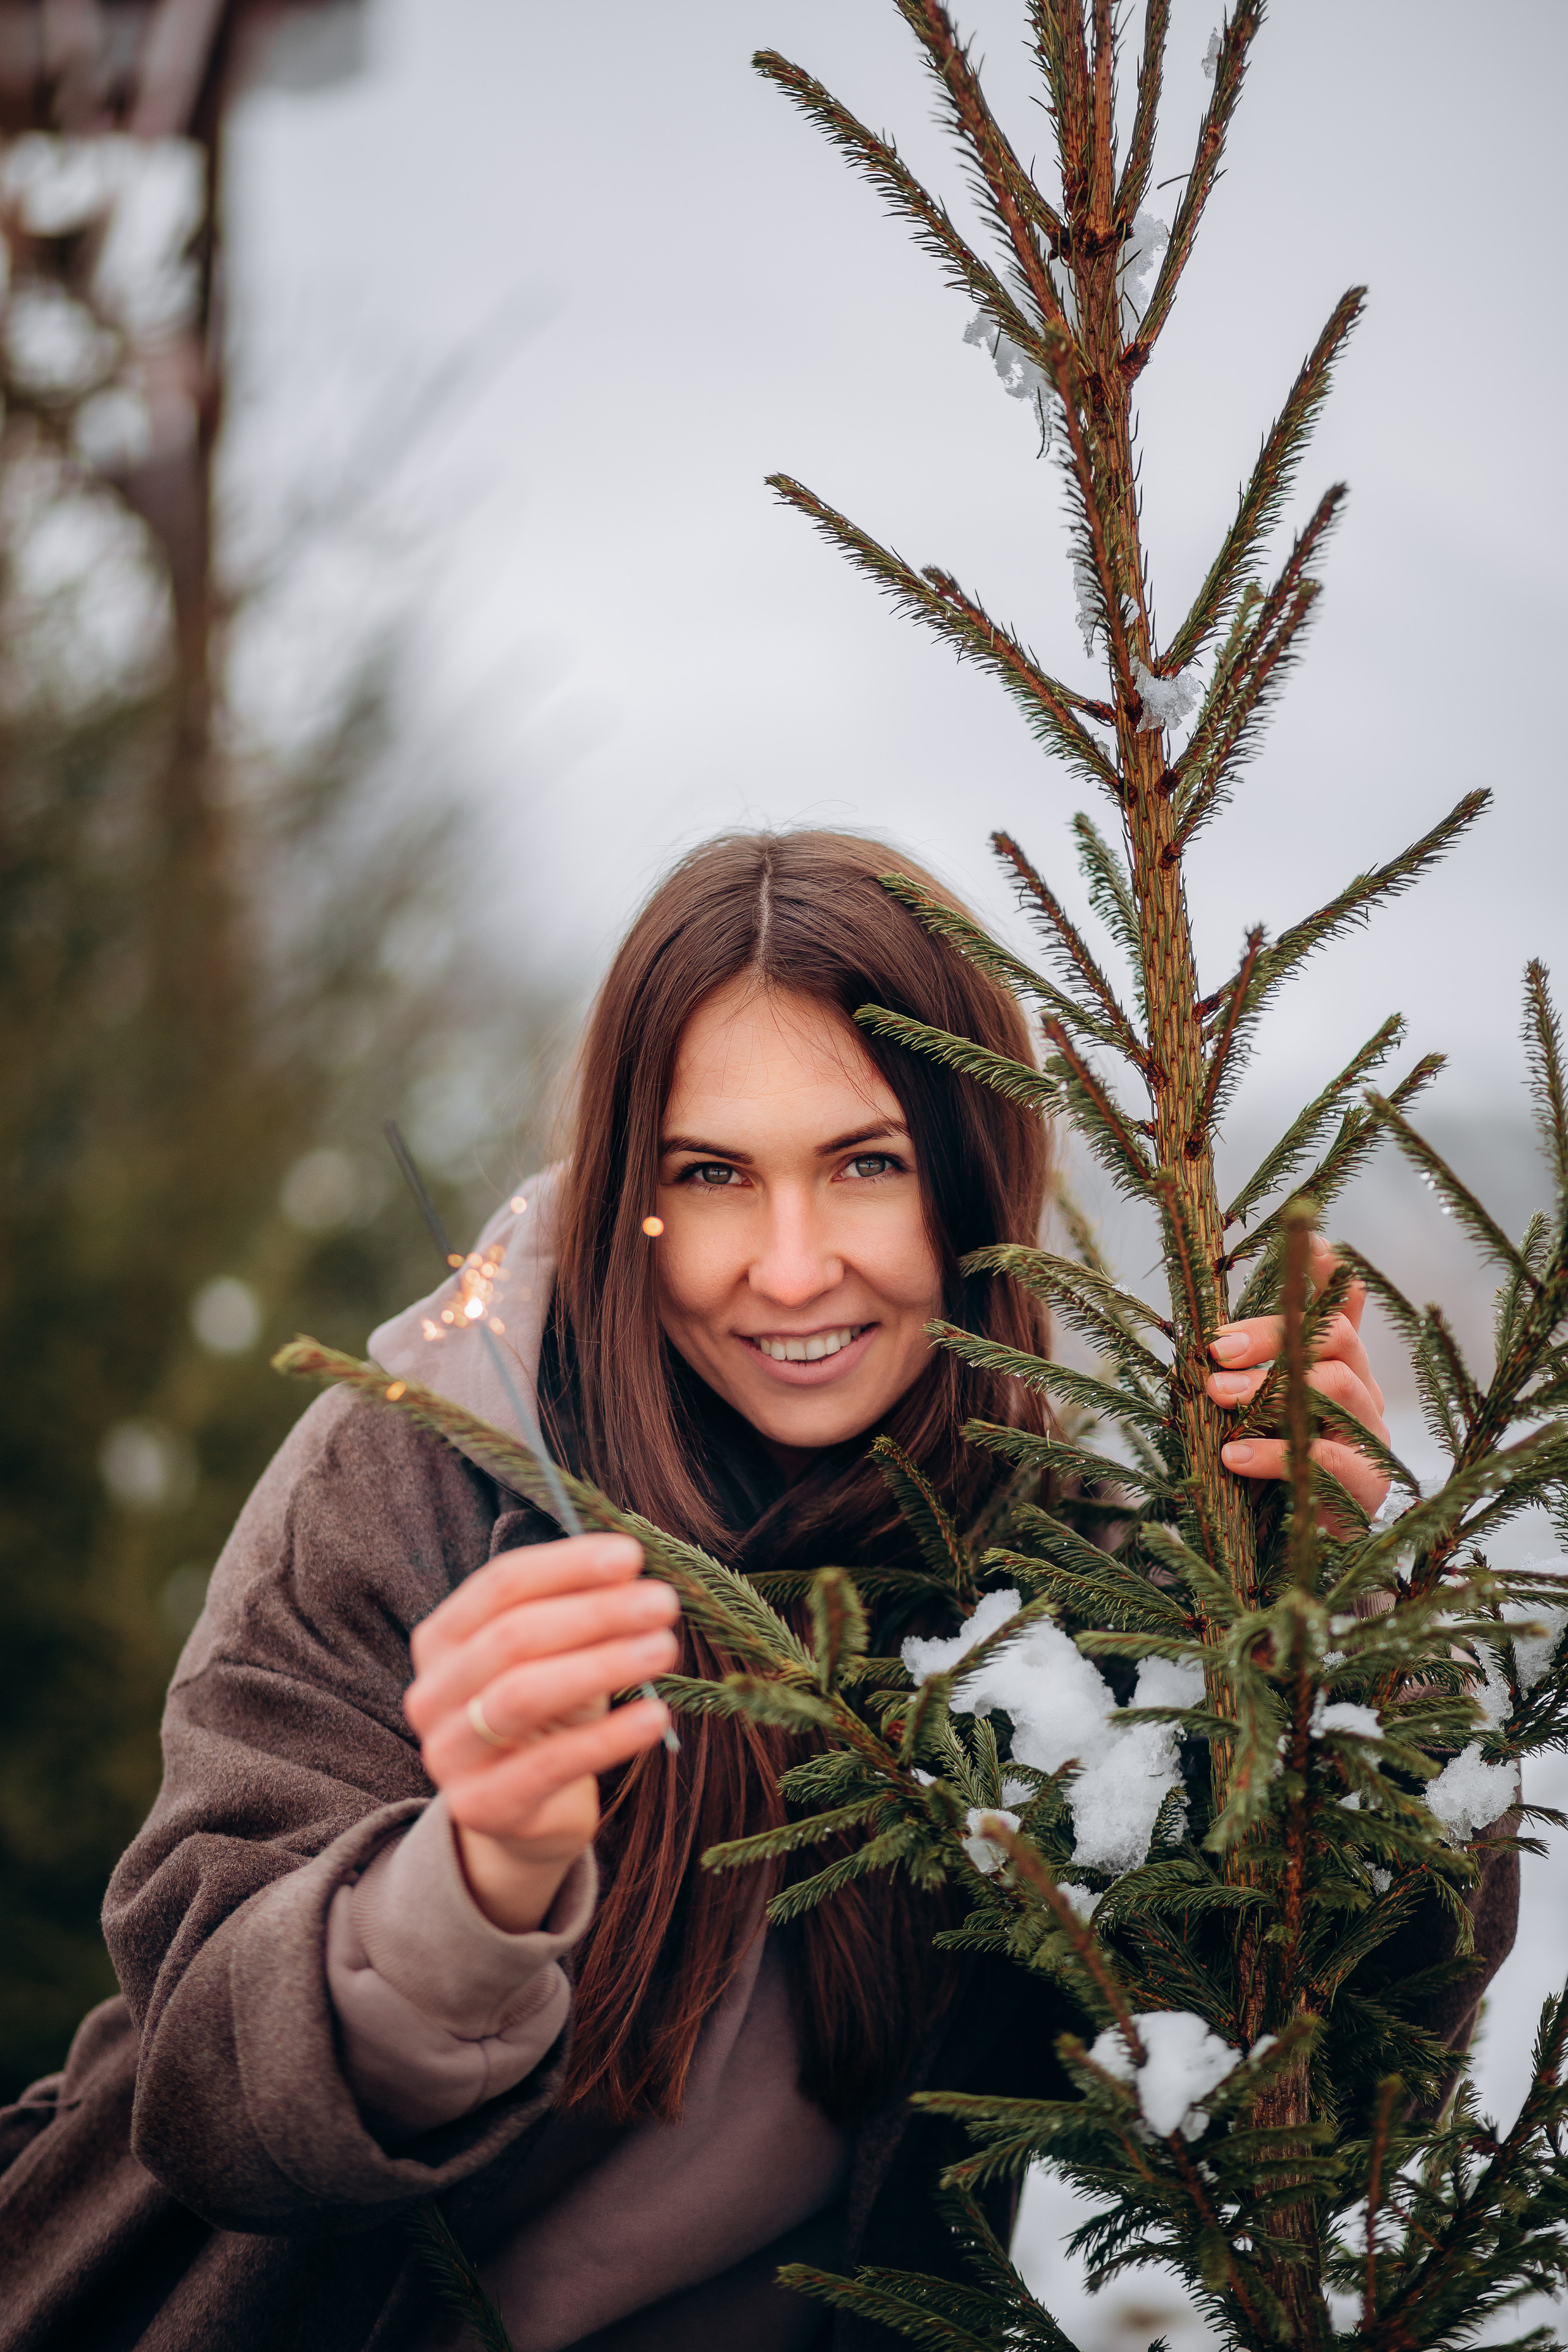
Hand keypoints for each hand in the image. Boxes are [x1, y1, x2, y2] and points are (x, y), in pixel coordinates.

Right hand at [404, 1534, 678, 1929]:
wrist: (526, 1814)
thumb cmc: (548, 1714)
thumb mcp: (559, 1655)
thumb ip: (580, 1610)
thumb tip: (629, 1567)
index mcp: (442, 1639)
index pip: (500, 1585)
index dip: (567, 1565)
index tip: (631, 1556)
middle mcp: (431, 1693)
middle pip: (512, 1636)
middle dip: (594, 1613)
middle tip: (662, 1603)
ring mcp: (448, 1754)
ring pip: (523, 1695)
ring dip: (602, 1665)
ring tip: (664, 1648)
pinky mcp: (481, 1807)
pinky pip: (550, 1764)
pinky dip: (608, 1737)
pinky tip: (656, 1717)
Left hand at [1205, 1235, 1390, 1525]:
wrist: (1293, 1556)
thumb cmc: (1267, 1468)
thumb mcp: (1250, 1409)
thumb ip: (1244, 1366)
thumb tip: (1214, 1319)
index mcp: (1334, 1365)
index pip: (1341, 1307)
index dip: (1331, 1273)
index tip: (1311, 1239)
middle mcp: (1360, 1391)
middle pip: (1336, 1339)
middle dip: (1274, 1336)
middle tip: (1214, 1352)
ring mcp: (1370, 1437)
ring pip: (1340, 1389)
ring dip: (1269, 1390)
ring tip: (1216, 1398)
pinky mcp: (1367, 1488)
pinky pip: (1334, 1460)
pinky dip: (1277, 1454)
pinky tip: (1234, 1456)